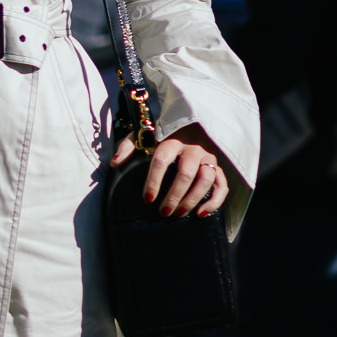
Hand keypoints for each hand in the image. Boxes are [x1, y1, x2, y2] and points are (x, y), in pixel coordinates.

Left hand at [108, 121, 230, 218]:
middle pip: (186, 174)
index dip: (154, 181)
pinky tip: (201, 213)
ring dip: (193, 199)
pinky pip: (222, 185)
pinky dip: (215, 200)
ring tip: (178, 214)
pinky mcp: (218, 166)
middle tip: (163, 212)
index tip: (147, 198)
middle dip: (174, 195)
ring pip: (205, 180)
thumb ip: (128, 146)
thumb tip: (115, 163)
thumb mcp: (143, 134)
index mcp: (172, 139)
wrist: (190, 122)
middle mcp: (193, 147)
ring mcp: (208, 157)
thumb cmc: (162, 132)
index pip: (162, 161)